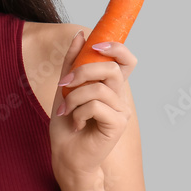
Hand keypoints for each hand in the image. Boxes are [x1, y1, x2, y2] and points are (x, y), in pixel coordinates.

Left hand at [49, 31, 135, 181]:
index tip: (94, 44)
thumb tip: (81, 34)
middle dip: (83, 71)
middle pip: (111, 69)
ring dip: (74, 98)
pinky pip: (96, 106)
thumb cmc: (66, 125)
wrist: (65, 155)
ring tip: (66, 111)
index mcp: (110, 87)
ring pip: (99, 89)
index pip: (126, 60)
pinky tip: (76, 123)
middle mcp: (120, 97)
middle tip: (64, 84)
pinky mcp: (117, 125)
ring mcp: (121, 111)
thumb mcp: (65, 89)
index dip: (116, 48)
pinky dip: (78, 112)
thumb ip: (72, 63)